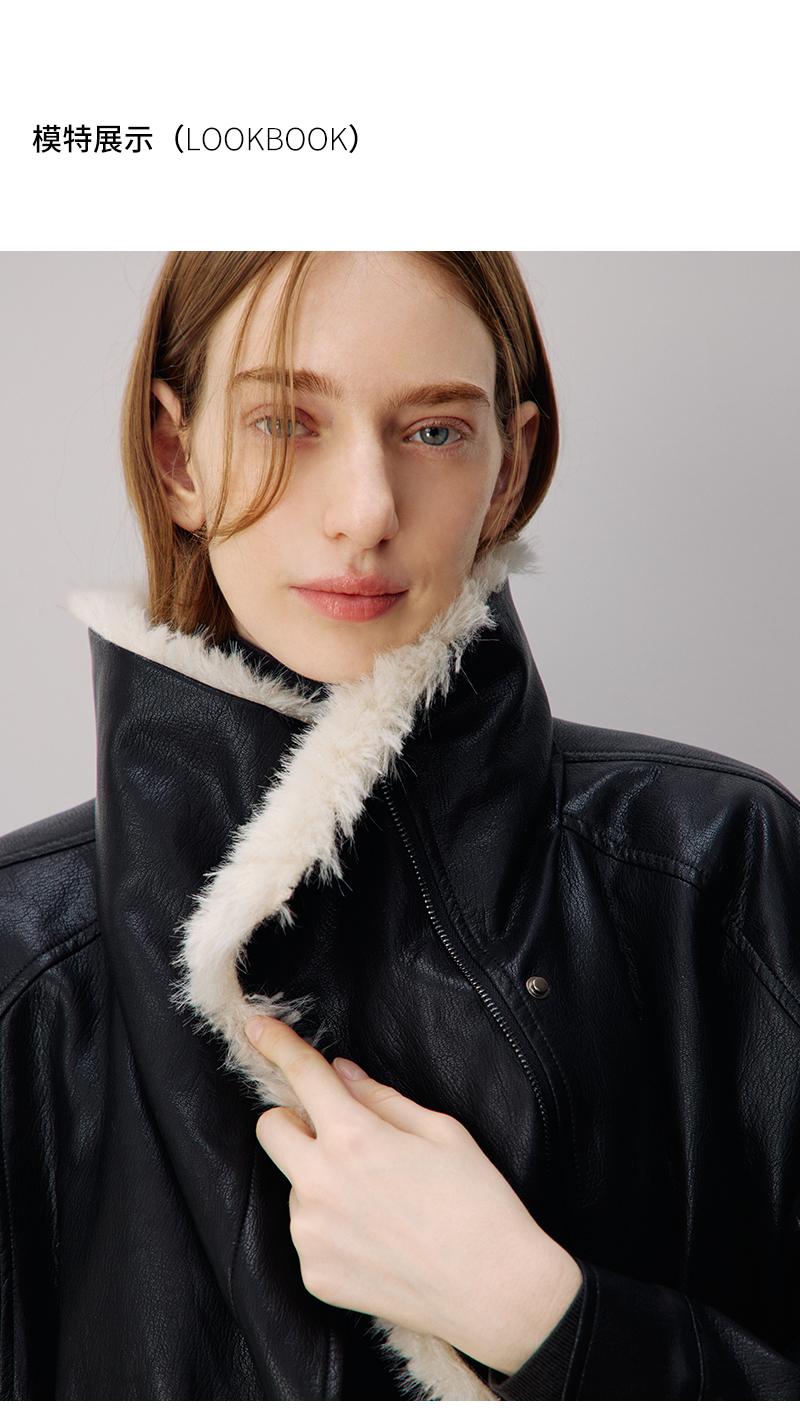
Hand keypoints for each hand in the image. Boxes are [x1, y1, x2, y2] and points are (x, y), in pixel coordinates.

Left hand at [245, 1016, 581, 1373]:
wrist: (497, 1293)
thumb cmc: (479, 1204)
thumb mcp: (442, 1132)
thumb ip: (382, 1098)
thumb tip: (342, 1074)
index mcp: (354, 1139)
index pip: (304, 1076)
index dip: (278, 1044)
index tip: (257, 1028)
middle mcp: (320, 1185)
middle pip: (271, 1129)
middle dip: (295, 1121)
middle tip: (339, 1133)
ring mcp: (312, 1234)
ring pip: (293, 1184)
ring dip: (319, 1180)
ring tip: (380, 1202)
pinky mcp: (315, 1274)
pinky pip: (307, 1232)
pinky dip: (331, 1228)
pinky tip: (376, 1239)